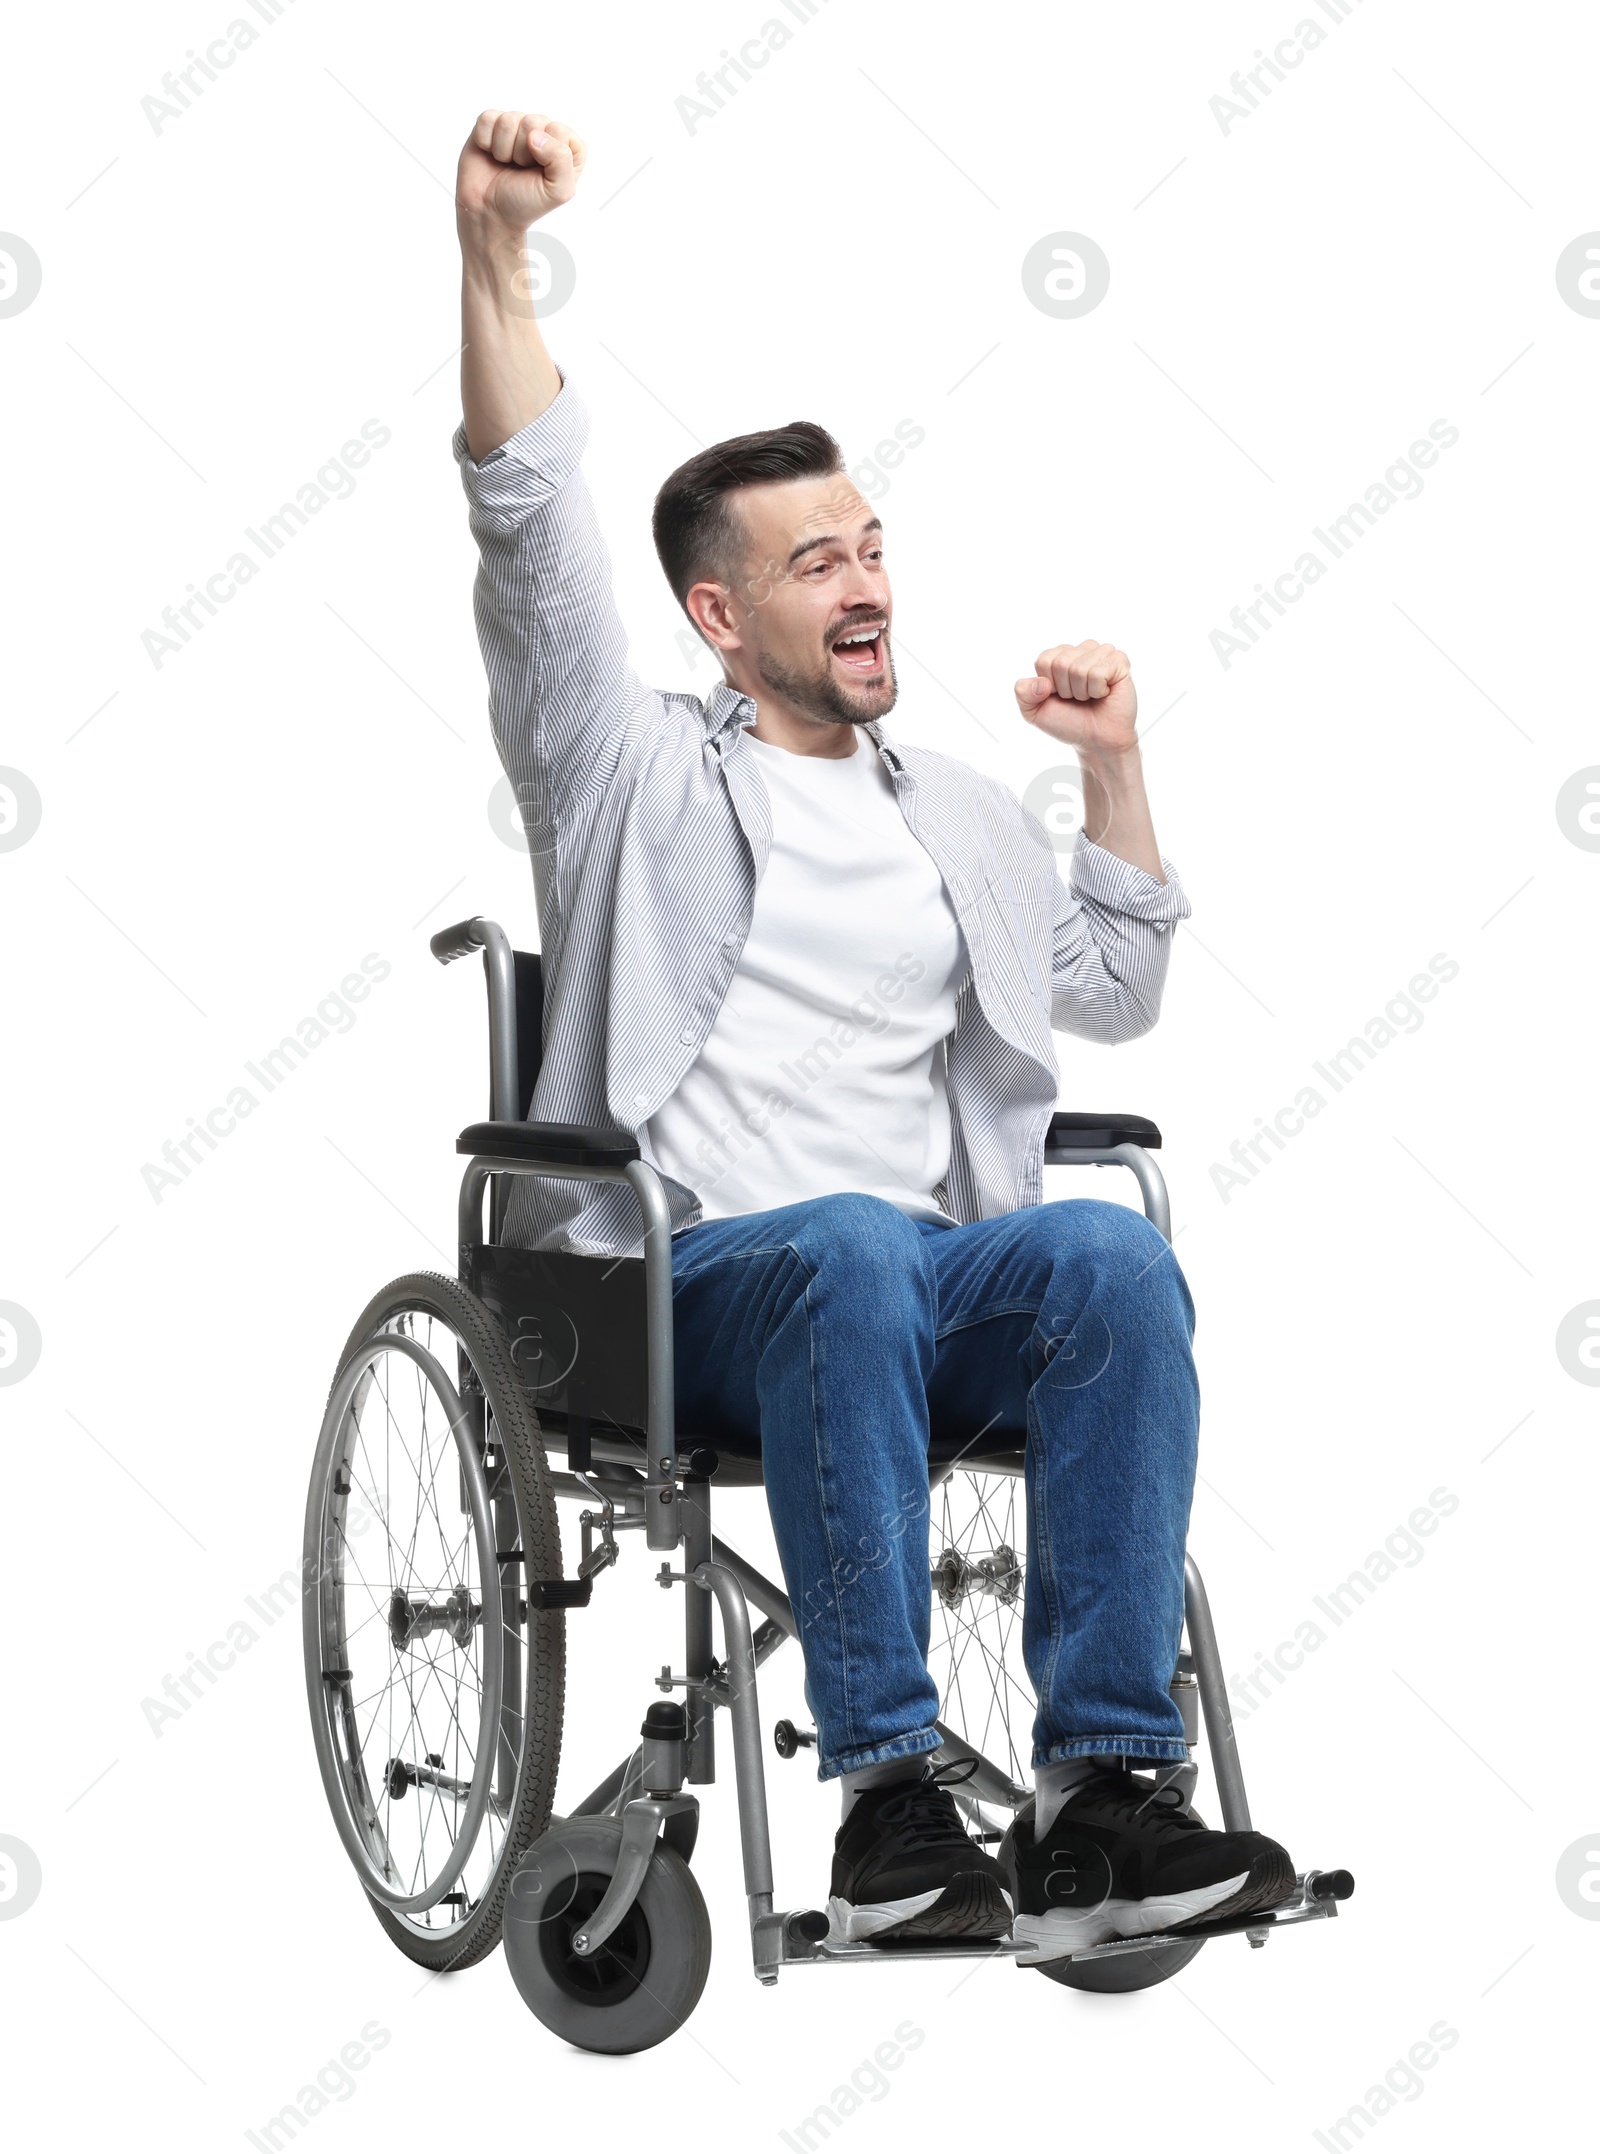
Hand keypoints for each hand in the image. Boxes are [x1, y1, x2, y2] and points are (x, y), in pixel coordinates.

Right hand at [457, 110, 586, 235]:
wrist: (489, 212)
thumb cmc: (525, 203)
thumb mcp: (557, 191)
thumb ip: (561, 160)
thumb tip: (535, 135)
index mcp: (565, 146)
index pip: (559, 130)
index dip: (547, 154)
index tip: (539, 173)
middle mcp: (542, 132)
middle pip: (533, 122)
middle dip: (523, 152)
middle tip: (520, 170)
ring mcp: (516, 125)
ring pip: (509, 120)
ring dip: (504, 149)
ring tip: (506, 163)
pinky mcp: (491, 124)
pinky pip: (488, 120)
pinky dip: (486, 141)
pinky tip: (491, 154)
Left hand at [1015, 641, 1137, 758]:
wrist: (1096, 741)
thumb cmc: (1068, 723)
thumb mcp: (1034, 712)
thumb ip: (1023, 693)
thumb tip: (1041, 683)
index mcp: (1059, 656)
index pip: (1044, 660)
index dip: (1049, 686)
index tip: (1061, 696)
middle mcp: (1081, 650)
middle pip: (1061, 663)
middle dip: (1066, 689)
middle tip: (1078, 699)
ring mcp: (1101, 653)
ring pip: (1079, 668)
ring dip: (1082, 691)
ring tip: (1091, 696)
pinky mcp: (1119, 661)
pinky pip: (1098, 672)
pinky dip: (1097, 690)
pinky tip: (1104, 693)